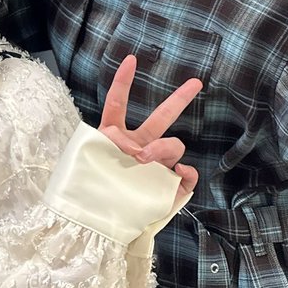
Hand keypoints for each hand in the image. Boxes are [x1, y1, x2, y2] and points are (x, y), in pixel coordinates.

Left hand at [99, 55, 201, 206]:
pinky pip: (187, 173)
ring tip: (145, 162)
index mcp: (114, 137)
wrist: (103, 228)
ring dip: (162, 149)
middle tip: (196, 82)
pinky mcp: (172, 186)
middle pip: (161, 117)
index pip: (118, 104)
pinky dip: (184, 172)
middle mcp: (139, 147)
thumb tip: (142, 149)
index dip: (123, 81)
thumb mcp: (92, 163)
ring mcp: (157, 166)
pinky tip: (175, 174)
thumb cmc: (90, 194)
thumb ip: (113, 147)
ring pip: (173, 145)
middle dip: (180, 98)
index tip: (131, 59)